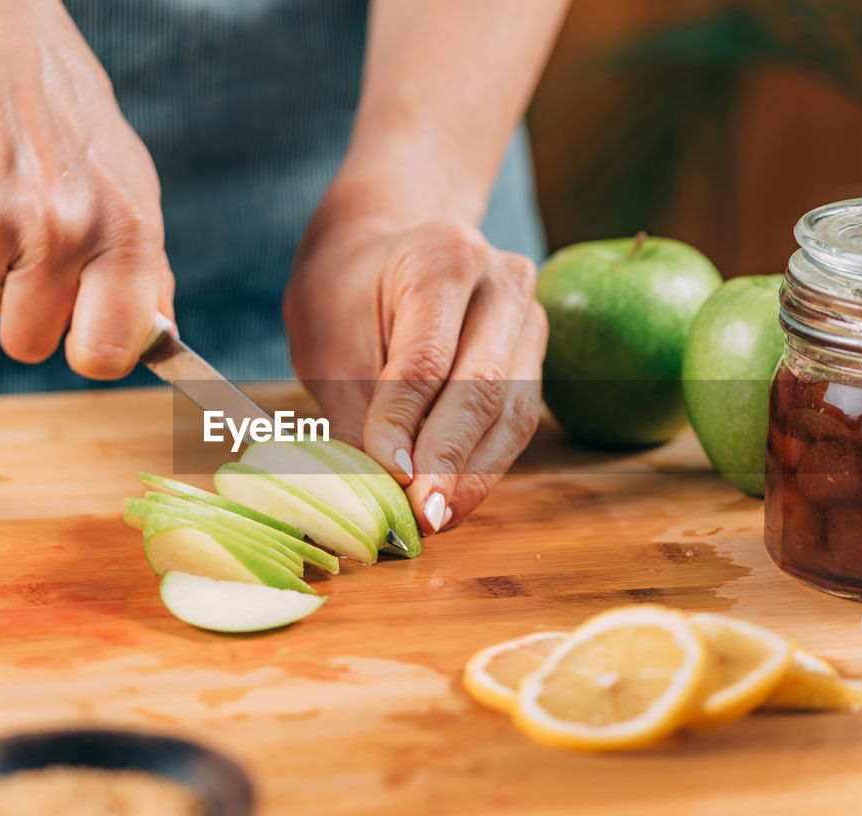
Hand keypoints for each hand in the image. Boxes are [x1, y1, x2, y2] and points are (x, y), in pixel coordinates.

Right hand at [0, 0, 172, 378]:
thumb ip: (147, 272)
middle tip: (35, 260)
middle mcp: (64, 232)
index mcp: (126, 232)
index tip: (85, 339)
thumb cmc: (75, 134)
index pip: (107, 351)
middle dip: (28, 316)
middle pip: (28, 344)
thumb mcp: (134, 191)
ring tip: (9, 206)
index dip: (91, 353)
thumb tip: (159, 342)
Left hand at [285, 210, 546, 534]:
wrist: (382, 252)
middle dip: (450, 461)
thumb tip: (366, 490)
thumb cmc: (346, 294)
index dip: (405, 425)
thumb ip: (353, 412)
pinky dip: (484, 463)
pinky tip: (454, 497)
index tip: (388, 477)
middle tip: (422, 516)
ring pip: (513, 412)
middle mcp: (503, 280)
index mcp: (444, 256)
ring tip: (436, 518)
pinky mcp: (535, 354)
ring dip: (474, 473)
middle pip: (484, 386)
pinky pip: (517, 420)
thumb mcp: (327, 342)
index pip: (426, 359)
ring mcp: (529, 317)